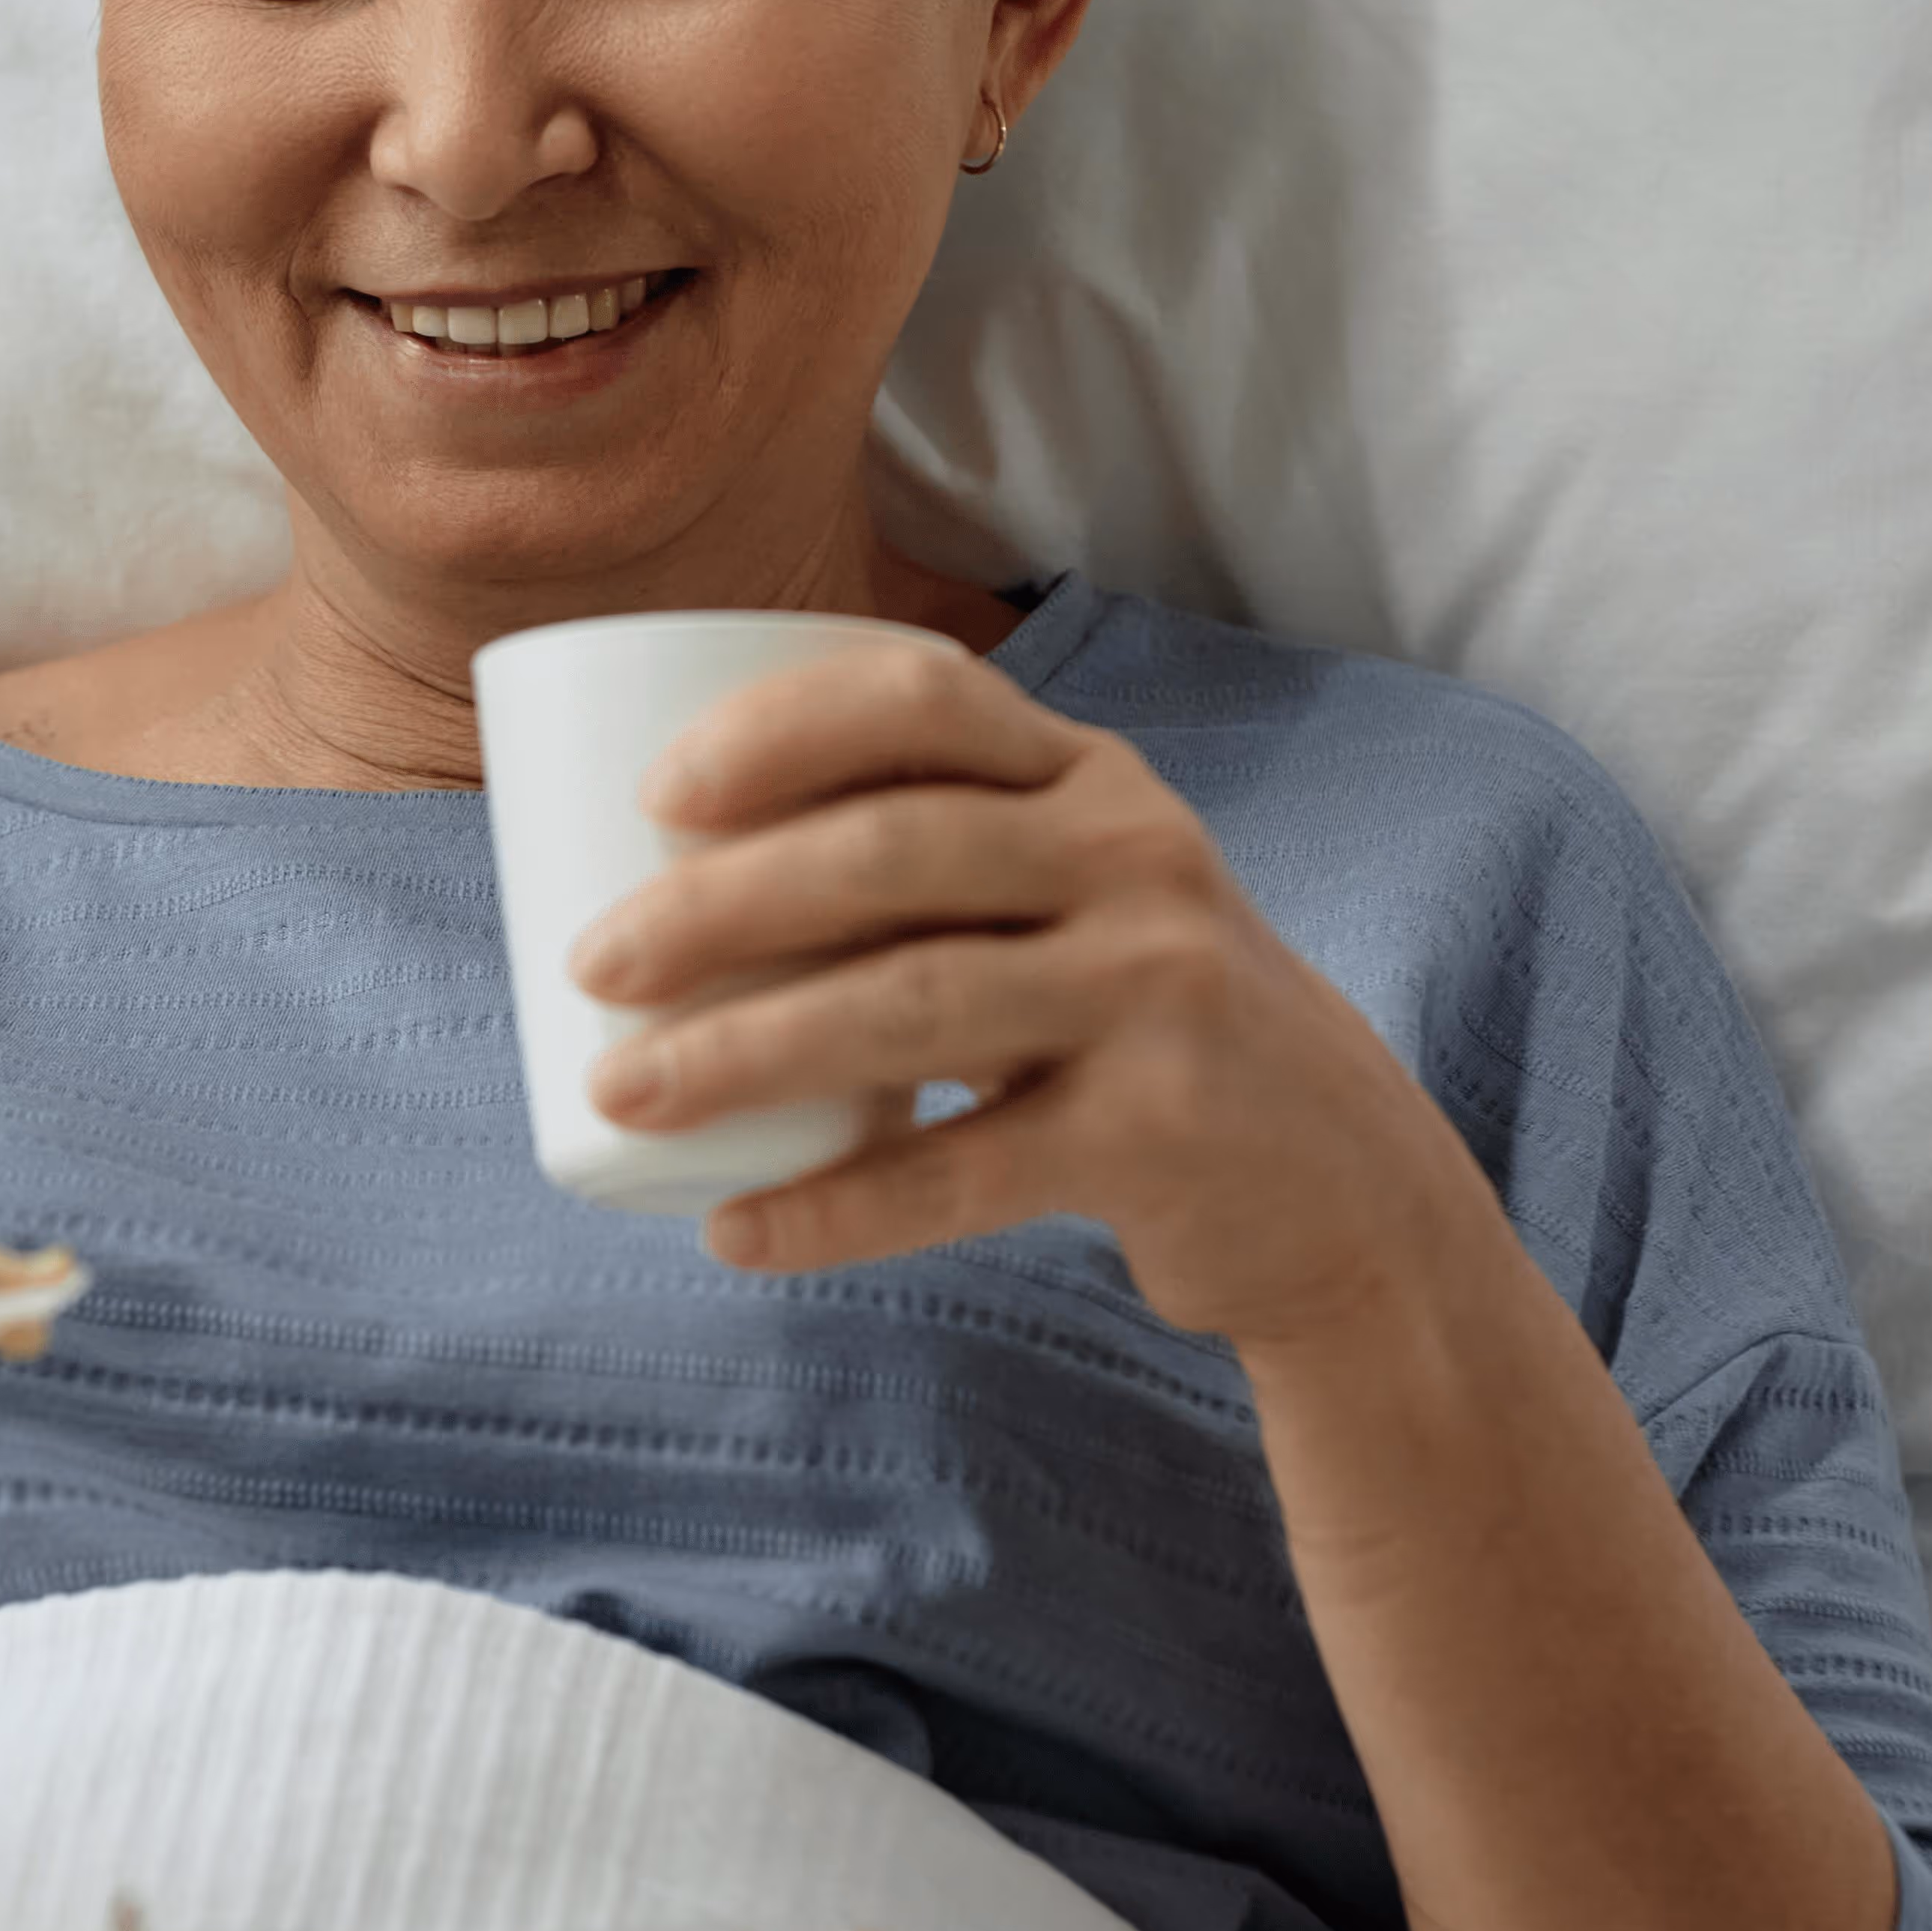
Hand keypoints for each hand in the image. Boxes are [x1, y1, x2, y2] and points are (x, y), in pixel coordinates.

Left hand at [571, 637, 1513, 1350]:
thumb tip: (655, 876)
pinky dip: (834, 1207)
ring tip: (617, 1094)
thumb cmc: (1137, 1020)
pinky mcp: (1164, 1130)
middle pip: (891, 852)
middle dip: (719, 904)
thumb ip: (929, 864)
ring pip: (912, 1006)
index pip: (926, 700)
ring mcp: (1158, 991)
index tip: (657, 789)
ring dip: (743, 1051)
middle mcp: (1135, 859)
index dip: (782, 727)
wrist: (1341, 1180)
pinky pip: (966, 1171)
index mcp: (1091, 779)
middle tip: (590, 963)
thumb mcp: (1073, 899)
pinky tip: (731, 1230)